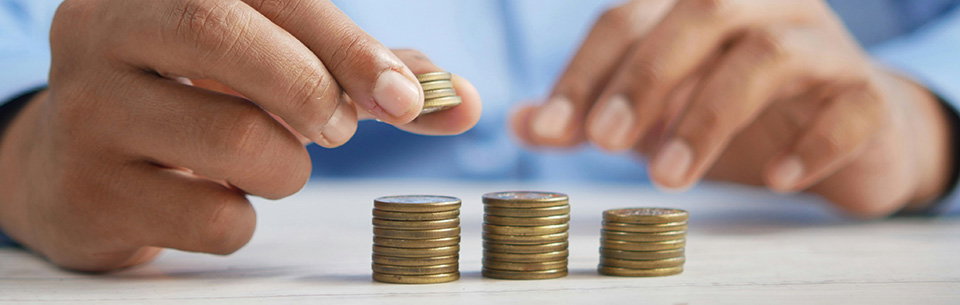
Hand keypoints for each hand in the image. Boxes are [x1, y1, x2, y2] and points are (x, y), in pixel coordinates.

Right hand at [0, 0, 480, 271]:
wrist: (75, 167)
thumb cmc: (195, 103)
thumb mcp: (272, 68)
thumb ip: (365, 76)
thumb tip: (463, 101)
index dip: (347, 44)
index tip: (406, 98)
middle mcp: (107, 31)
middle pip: (223, 36)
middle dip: (310, 88)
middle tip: (339, 128)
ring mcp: (86, 110)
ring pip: (231, 139)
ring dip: (285, 167)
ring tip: (270, 163)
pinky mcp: (87, 190)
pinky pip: (209, 216)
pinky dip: (242, 219)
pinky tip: (216, 198)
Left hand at [512, 0, 953, 217]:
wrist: (845, 136)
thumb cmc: (737, 113)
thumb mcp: (654, 113)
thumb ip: (591, 113)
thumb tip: (521, 123)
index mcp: (701, 3)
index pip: (630, 14)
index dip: (585, 70)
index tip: (551, 128)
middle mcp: (764, 5)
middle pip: (701, 13)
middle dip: (644, 78)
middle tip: (604, 142)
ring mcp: (823, 44)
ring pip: (769, 54)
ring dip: (709, 116)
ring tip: (669, 178)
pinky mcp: (868, 93)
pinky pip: (848, 106)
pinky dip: (810, 143)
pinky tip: (775, 179)